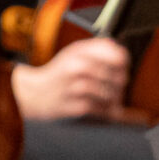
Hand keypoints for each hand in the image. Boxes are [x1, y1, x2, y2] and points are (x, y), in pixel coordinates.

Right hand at [10, 37, 129, 121]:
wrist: (34, 94)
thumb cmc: (61, 73)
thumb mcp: (76, 52)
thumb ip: (101, 48)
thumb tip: (123, 55)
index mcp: (81, 51)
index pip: (119, 57)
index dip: (124, 65)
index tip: (120, 69)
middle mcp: (77, 67)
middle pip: (119, 78)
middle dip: (120, 85)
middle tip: (115, 87)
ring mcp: (75, 88)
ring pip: (111, 95)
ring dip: (113, 99)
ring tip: (107, 98)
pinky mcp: (75, 107)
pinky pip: (102, 110)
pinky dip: (105, 111)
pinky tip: (100, 107)